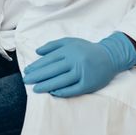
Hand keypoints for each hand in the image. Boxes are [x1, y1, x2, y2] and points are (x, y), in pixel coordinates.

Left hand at [21, 32, 135, 97]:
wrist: (109, 56)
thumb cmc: (86, 49)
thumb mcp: (70, 41)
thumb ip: (53, 45)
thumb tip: (37, 52)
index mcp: (69, 50)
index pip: (49, 59)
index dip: (37, 66)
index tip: (27, 71)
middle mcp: (75, 61)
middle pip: (53, 70)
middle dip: (38, 76)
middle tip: (26, 80)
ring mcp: (82, 73)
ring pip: (61, 81)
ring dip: (47, 85)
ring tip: (35, 89)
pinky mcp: (89, 84)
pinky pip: (73, 90)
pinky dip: (62, 92)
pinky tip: (52, 93)